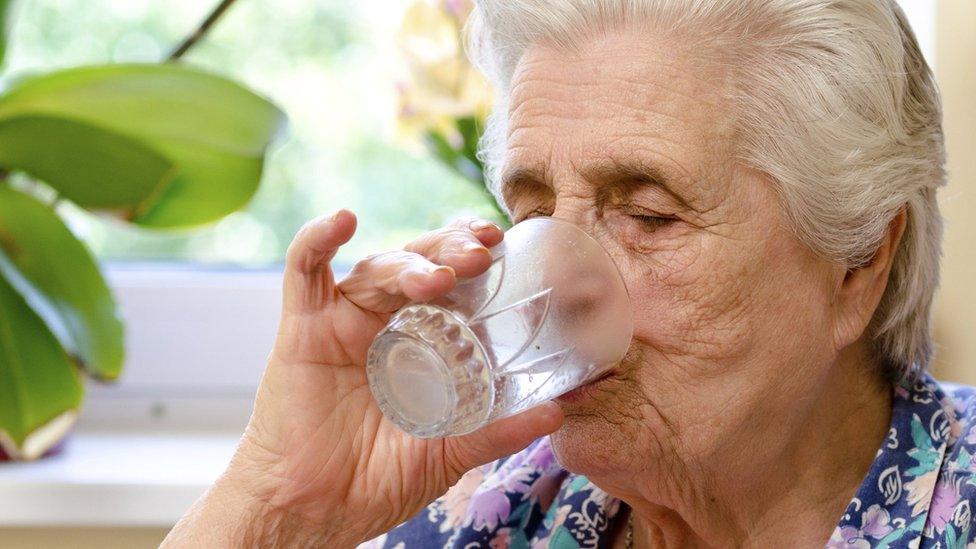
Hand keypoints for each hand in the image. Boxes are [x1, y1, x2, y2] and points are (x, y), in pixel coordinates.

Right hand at [163, 211, 562, 547]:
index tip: (504, 246)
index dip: (474, 258)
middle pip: (418, 264)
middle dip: (450, 251)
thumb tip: (557, 411)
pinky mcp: (303, 329)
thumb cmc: (376, 481)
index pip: (450, 282)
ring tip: (443, 276)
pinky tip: (343, 220)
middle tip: (482, 254)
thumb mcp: (448, 452)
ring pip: (377, 268)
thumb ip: (496, 430)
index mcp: (419, 341)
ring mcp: (342, 322)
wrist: (315, 512)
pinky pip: (304, 272)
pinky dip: (317, 240)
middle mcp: (383, 322)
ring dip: (411, 263)